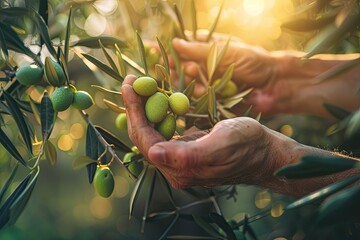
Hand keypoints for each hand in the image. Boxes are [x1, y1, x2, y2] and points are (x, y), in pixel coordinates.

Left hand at [121, 74, 275, 188]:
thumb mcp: (220, 144)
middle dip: (135, 108)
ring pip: (152, 133)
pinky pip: (163, 131)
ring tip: (140, 86)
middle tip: (131, 81)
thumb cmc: (248, 145)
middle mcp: (175, 168)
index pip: (145, 141)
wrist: (265, 151)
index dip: (134, 113)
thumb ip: (188, 154)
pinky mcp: (186, 151)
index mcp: (180, 170)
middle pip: (144, 136)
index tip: (129, 86)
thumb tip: (154, 154)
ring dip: (144, 109)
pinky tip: (156, 98)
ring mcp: (180, 160)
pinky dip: (157, 113)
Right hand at [170, 33, 292, 115]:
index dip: (173, 51)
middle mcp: (206, 65)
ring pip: (186, 84)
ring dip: (190, 82)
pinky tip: (203, 92)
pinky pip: (196, 98)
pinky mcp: (212, 98)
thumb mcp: (226, 52)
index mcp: (209, 48)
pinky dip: (197, 95)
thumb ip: (199, 49)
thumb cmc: (254, 62)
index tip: (160, 53)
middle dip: (182, 68)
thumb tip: (175, 42)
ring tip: (201, 82)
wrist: (274, 85)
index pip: (184, 48)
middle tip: (190, 70)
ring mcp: (209, 82)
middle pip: (181, 67)